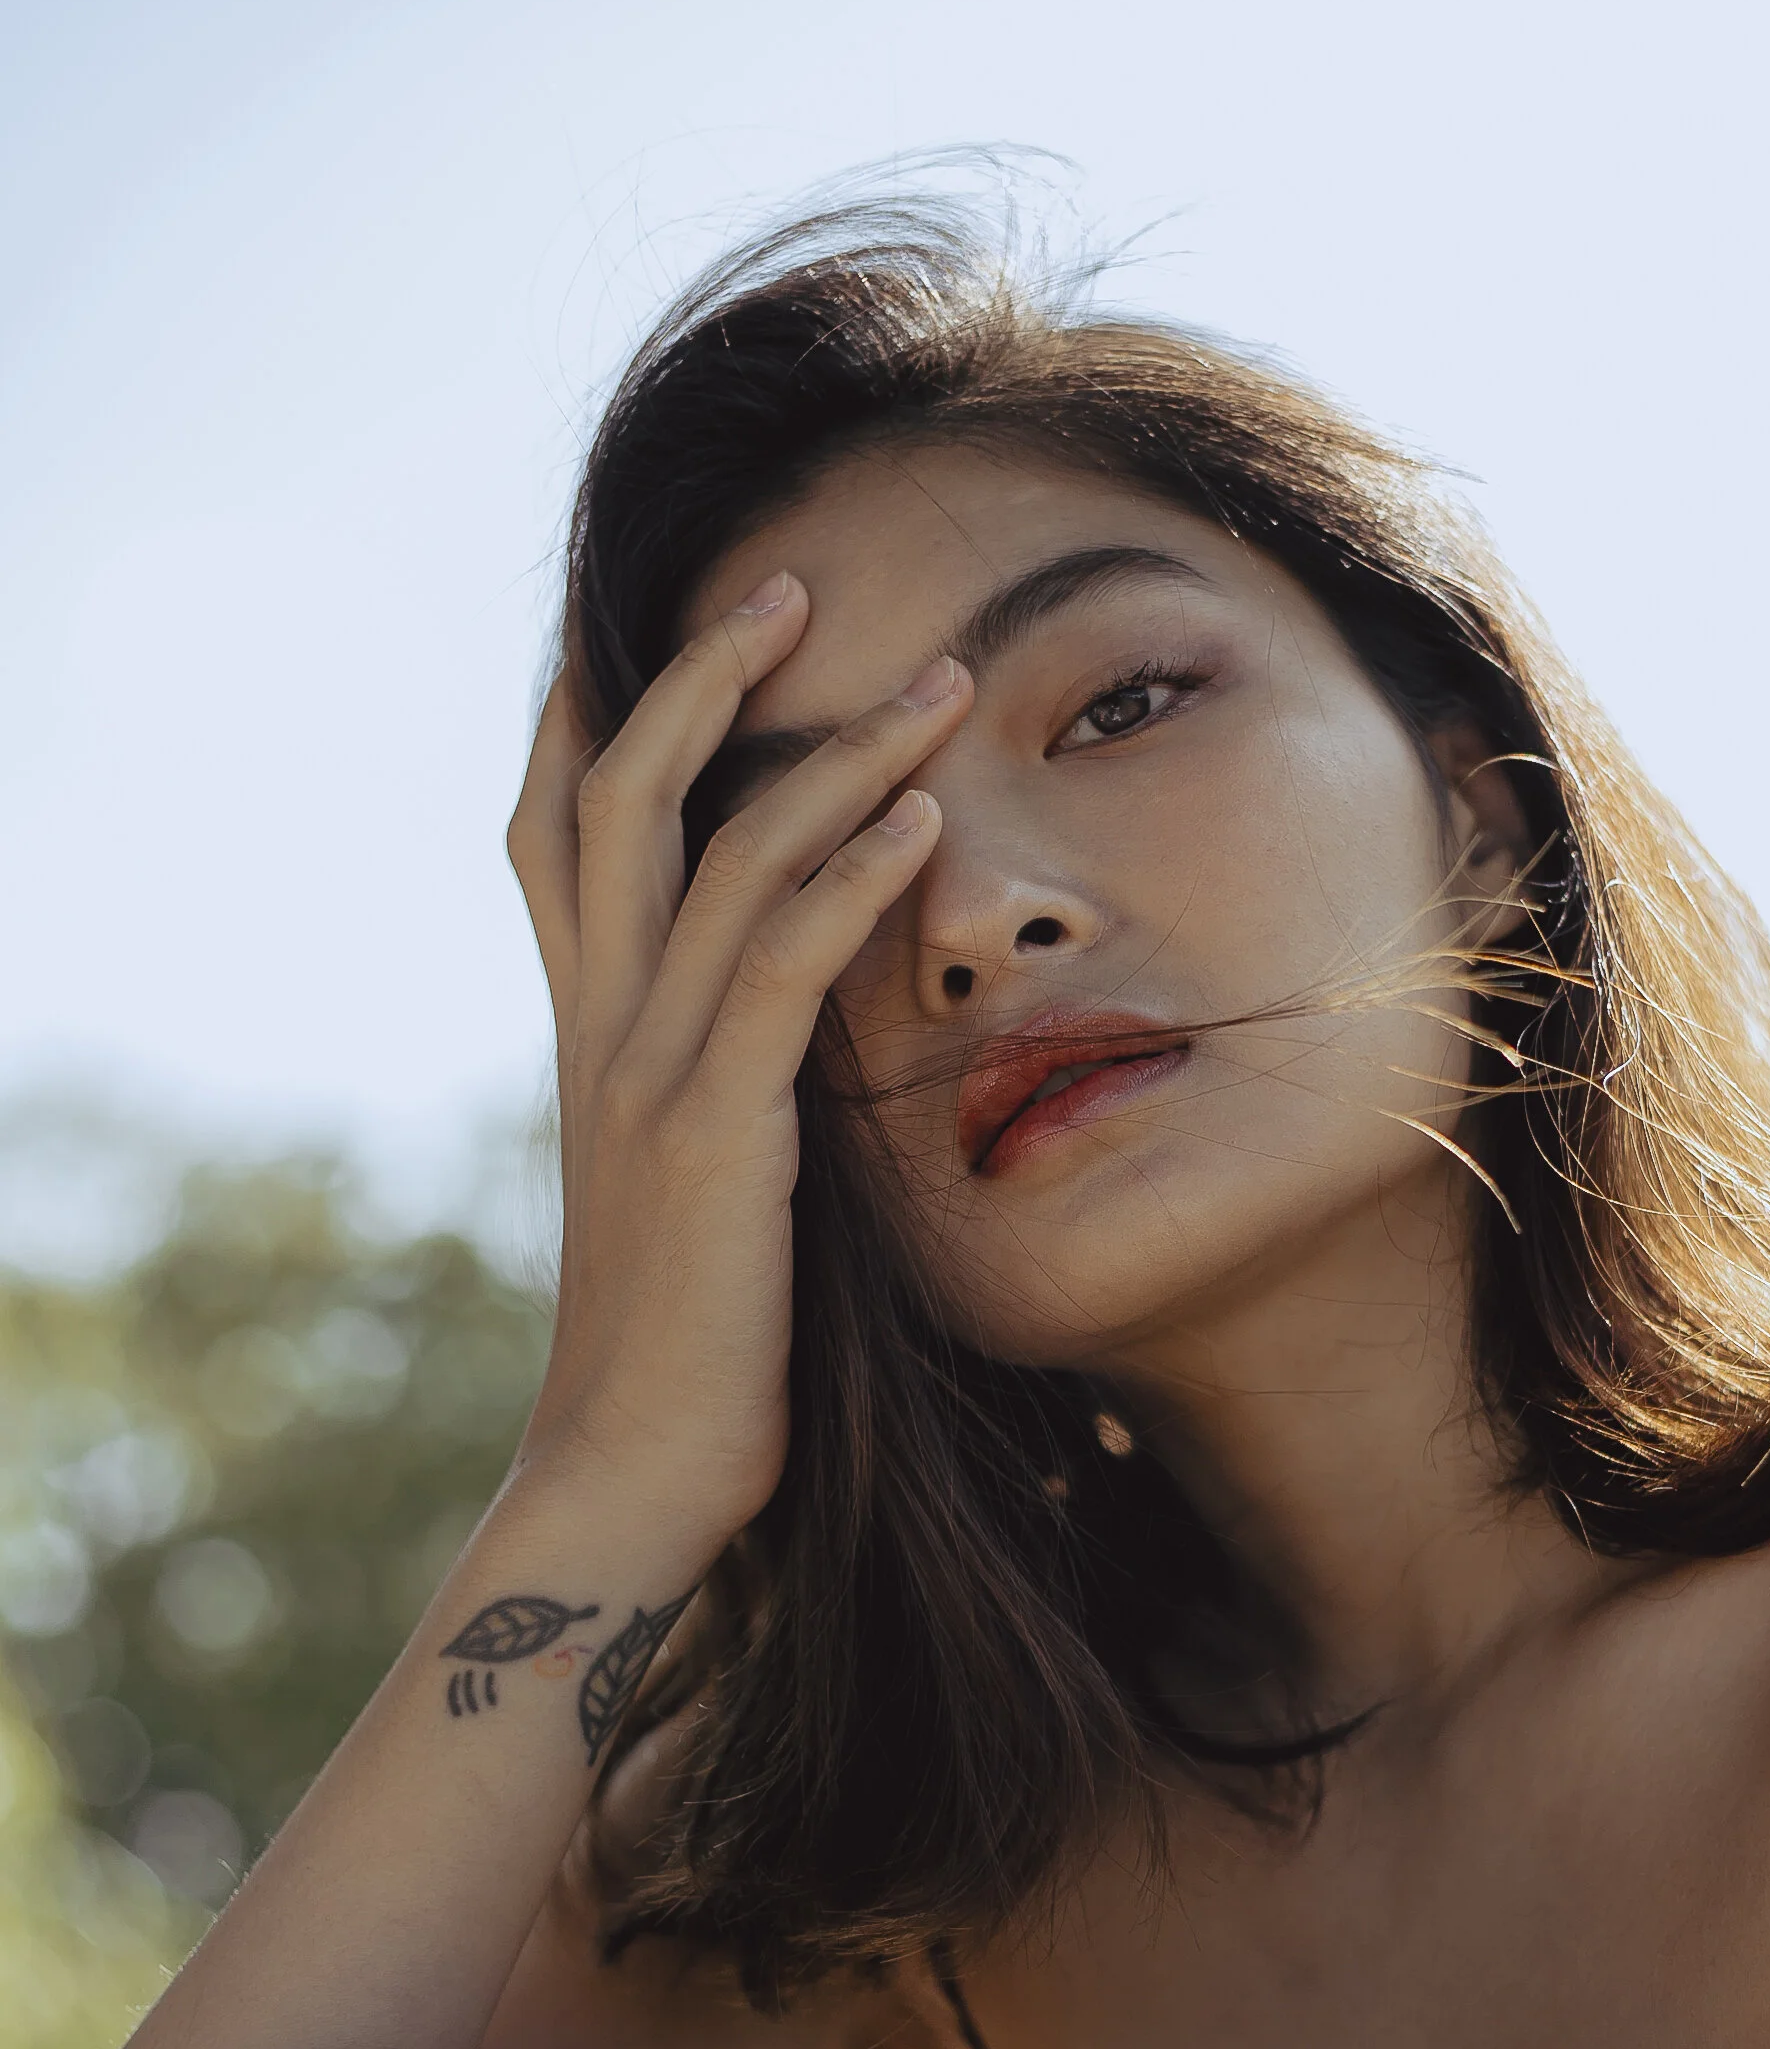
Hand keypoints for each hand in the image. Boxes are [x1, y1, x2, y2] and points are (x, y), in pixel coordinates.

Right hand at [506, 578, 967, 1563]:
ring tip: (933, 679)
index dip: (584, 713)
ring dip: (827, 751)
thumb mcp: (697, 1188)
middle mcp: (598, 1031)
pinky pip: (778, 965)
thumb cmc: (694, 1348)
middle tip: (785, 575)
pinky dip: (849, 875)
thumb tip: (792, 1049)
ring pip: (713, 858)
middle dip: (693, 673)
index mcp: (588, 1037)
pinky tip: (921, 818)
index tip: (645, 611)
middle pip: (612, 797)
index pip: (557, 837)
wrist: (634, 1473)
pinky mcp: (713, 1132)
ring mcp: (645, 1074)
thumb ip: (724, 1094)